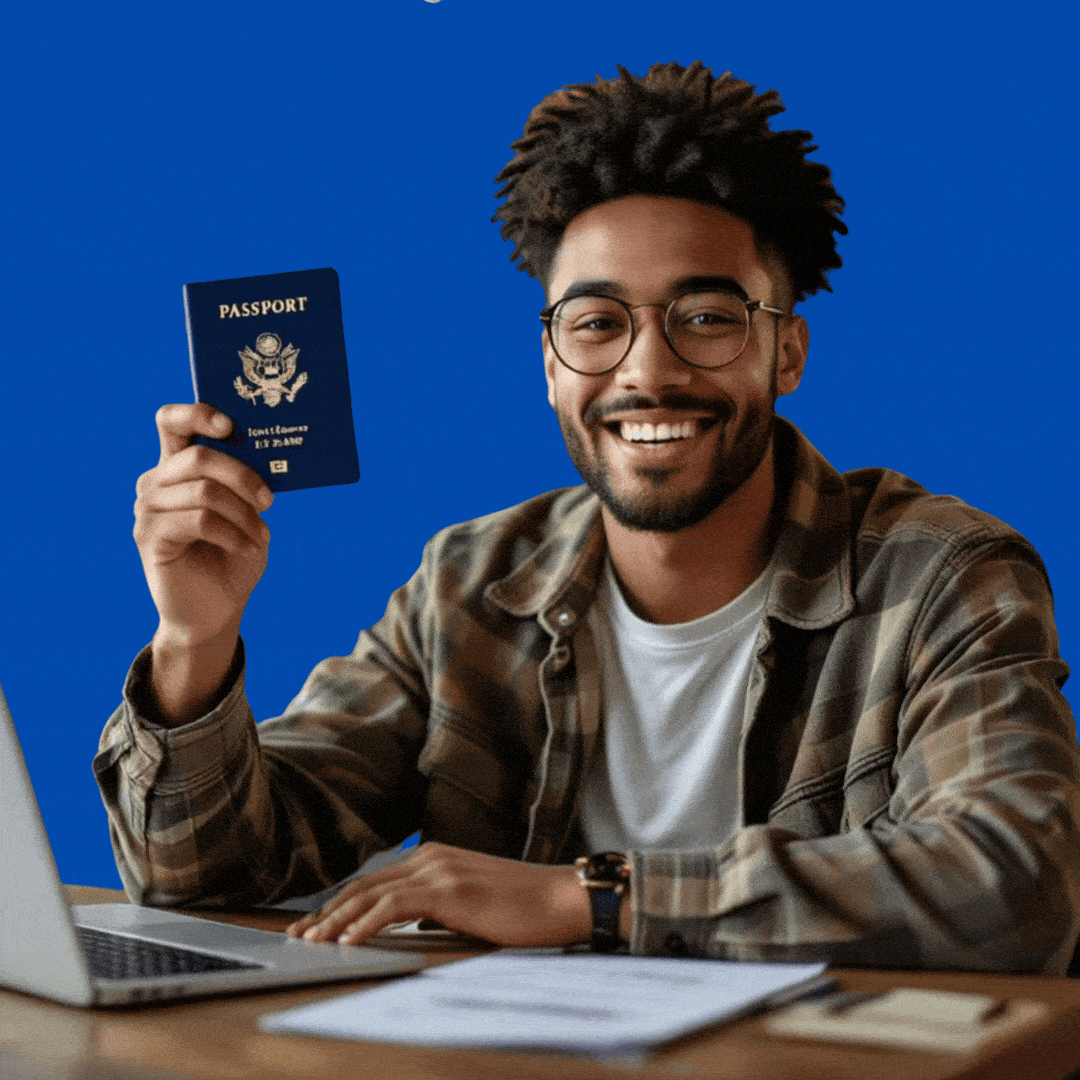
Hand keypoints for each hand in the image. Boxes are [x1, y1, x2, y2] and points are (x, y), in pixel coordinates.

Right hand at [133, 404, 272, 720]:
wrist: (216, 610)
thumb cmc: (233, 556)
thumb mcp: (248, 512)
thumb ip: (247, 481)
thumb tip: (268, 451)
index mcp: (177, 466)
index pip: (172, 421)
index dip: (199, 414)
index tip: (232, 426)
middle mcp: (156, 482)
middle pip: (199, 458)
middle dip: (243, 476)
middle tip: (268, 502)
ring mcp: (148, 509)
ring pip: (203, 491)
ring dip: (243, 514)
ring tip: (261, 534)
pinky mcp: (150, 537)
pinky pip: (199, 521)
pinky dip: (232, 533)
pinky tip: (245, 547)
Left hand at [285, 843, 591, 947]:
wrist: (561, 898)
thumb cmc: (524, 906)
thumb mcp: (472, 903)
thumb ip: (440, 908)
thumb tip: (415, 926)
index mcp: (435, 857)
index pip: (375, 881)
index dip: (342, 904)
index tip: (317, 925)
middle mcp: (431, 857)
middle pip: (364, 885)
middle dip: (328, 912)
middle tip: (300, 936)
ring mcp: (439, 870)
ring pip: (371, 895)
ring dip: (336, 920)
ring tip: (311, 942)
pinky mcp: (448, 889)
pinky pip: (394, 907)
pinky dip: (364, 924)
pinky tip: (347, 942)